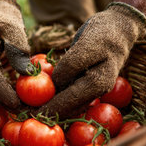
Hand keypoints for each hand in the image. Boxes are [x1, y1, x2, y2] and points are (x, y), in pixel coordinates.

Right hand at [0, 0, 31, 110]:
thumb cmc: (6, 19)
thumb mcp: (14, 28)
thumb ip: (18, 49)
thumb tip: (26, 73)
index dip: (2, 91)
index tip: (17, 103)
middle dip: (1, 100)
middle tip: (21, 111)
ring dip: (0, 99)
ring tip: (19, 108)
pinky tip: (13, 100)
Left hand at [40, 2, 145, 117]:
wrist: (119, 29)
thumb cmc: (103, 34)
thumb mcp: (87, 44)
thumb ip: (71, 64)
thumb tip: (55, 84)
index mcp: (98, 83)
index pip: (70, 100)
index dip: (50, 109)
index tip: (32, 115)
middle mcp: (97, 91)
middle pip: (69, 107)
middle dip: (48, 113)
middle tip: (26, 116)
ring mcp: (94, 90)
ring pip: (70, 104)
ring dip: (51, 109)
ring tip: (29, 112)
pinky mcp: (89, 85)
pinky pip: (71, 97)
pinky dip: (56, 100)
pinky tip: (41, 101)